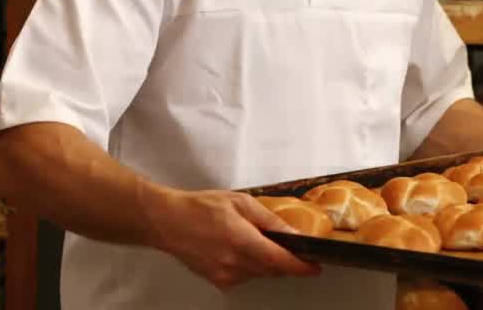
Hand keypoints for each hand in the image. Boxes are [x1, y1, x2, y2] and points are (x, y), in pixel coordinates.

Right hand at [146, 188, 319, 288]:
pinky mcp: (217, 280)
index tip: (315, 267)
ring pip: (259, 272)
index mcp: (241, 242)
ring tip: (252, 238)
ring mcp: (224, 275)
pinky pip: (244, 275)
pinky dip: (250, 264)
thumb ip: (270, 220)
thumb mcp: (241, 203)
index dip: (300, 267)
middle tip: (287, 244)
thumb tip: (293, 235)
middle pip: (272, 269)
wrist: (167, 222)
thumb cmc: (200, 207)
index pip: (279, 262)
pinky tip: (239, 247)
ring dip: (265, 260)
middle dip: (284, 260)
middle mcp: (233, 264)